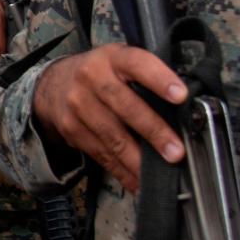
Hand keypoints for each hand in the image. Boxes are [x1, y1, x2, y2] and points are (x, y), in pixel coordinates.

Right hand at [31, 44, 185, 190]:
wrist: (54, 84)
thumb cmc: (101, 74)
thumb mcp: (120, 61)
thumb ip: (147, 76)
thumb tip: (185, 109)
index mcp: (112, 58)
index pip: (138, 64)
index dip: (160, 79)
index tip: (181, 96)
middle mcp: (92, 78)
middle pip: (125, 106)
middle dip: (154, 131)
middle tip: (176, 151)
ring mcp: (79, 106)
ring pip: (113, 136)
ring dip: (138, 159)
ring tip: (160, 172)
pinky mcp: (72, 130)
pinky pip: (101, 154)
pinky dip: (122, 171)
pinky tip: (137, 181)